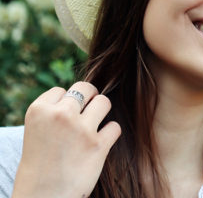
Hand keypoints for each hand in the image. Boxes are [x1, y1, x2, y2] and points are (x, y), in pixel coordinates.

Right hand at [12, 82, 120, 197]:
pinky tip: (100, 144)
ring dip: (102, 113)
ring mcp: (81, 129)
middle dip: (89, 98)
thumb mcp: (37, 130)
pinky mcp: (99, 145)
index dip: (65, 103)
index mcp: (39, 110)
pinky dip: (110, 134)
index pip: (61, 90)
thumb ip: (55, 112)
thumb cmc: (40, 165)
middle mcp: (60, 115)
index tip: (63, 119)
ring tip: (93, 127)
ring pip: (104, 102)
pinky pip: (115, 127)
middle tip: (86, 114)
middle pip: (86, 88)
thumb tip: (84, 96)